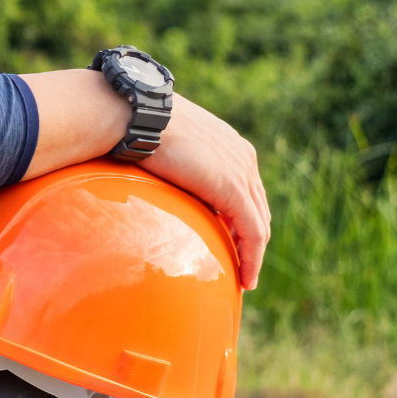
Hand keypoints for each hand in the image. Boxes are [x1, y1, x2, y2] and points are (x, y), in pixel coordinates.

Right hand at [140, 98, 270, 289]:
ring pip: (258, 225)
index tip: (230, 238)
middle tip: (239, 264)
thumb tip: (145, 168)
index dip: (241, 216)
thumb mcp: (164, 142)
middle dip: (250, 238)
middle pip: (257, 208)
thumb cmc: (138, 124)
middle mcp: (244, 158)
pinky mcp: (234, 193)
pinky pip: (252, 235)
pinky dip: (252, 259)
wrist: (139, 116)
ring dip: (252, 254)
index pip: (245, 188)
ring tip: (243, 277)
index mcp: (229, 145)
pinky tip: (245, 280)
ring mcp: (242, 175)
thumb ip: (170, 159)